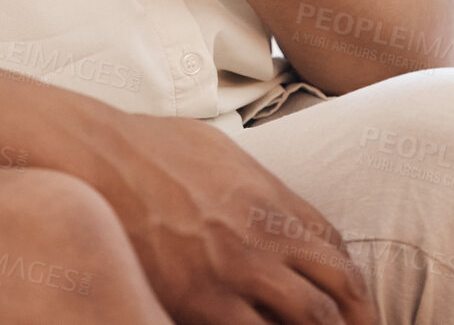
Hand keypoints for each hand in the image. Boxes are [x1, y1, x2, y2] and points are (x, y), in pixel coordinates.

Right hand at [96, 110, 376, 324]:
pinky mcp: (200, 301)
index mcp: (269, 195)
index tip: (350, 304)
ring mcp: (235, 269)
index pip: (335, 250)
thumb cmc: (146, 146)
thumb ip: (253, 181)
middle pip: (339, 289)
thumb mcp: (215, 147)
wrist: (95, 156)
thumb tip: (274, 205)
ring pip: (312, 320)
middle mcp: (264, 233)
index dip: (350, 284)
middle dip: (359, 320)